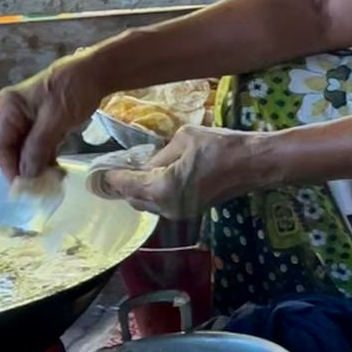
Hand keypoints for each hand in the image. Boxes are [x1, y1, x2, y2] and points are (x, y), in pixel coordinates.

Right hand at [0, 52, 103, 181]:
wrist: (96, 72)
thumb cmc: (73, 89)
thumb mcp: (55, 119)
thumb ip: (38, 147)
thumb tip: (25, 175)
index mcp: (8, 108)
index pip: (1, 146)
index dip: (10, 169)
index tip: (22, 189)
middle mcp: (12, 114)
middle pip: (13, 149)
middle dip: (25, 170)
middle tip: (40, 191)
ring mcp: (27, 119)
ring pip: (27, 150)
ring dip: (38, 167)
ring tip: (52, 185)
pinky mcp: (42, 124)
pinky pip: (39, 146)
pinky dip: (47, 159)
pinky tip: (57, 173)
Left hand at [90, 126, 272, 218]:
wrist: (255, 164)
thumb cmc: (221, 147)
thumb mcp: (184, 139)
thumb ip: (160, 153)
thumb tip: (149, 161)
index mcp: (161, 188)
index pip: (125, 185)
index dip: (109, 178)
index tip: (96, 173)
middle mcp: (167, 207)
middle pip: (134, 199)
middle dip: (124, 186)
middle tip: (117, 168)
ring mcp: (181, 212)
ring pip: (148, 204)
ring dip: (140, 190)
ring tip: (137, 171)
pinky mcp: (192, 210)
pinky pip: (164, 204)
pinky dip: (156, 193)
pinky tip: (159, 176)